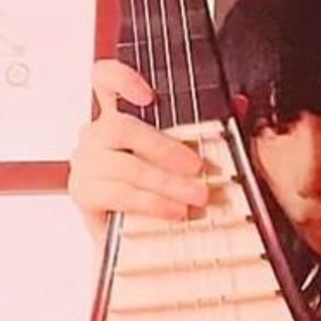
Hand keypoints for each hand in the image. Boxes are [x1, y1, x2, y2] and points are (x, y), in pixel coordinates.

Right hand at [67, 59, 209, 239]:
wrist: (131, 241)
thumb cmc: (157, 191)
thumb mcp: (178, 158)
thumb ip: (199, 132)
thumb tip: (236, 107)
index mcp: (116, 116)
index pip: (104, 80)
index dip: (121, 79)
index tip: (149, 97)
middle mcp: (96, 135)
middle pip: (120, 127)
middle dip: (164, 148)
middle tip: (196, 166)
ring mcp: (86, 163)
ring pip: (125, 165)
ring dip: (165, 182)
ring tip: (195, 196)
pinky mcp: (84, 194)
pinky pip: (118, 194)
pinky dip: (151, 203)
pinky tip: (173, 210)